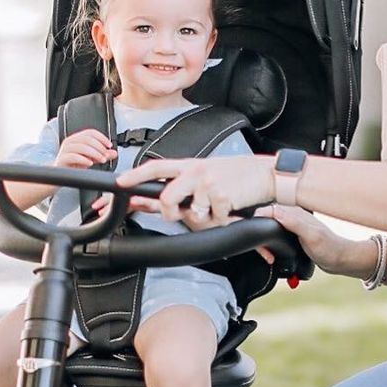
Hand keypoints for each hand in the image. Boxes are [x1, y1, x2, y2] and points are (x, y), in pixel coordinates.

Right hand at [55, 128, 115, 169]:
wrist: (60, 174)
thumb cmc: (74, 164)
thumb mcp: (91, 159)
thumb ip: (102, 155)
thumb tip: (114, 153)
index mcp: (77, 138)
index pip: (91, 132)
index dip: (101, 137)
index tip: (109, 145)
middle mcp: (70, 142)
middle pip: (87, 139)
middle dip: (100, 147)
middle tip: (106, 156)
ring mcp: (65, 150)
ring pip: (81, 147)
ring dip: (94, 153)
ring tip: (101, 160)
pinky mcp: (62, 159)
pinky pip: (73, 156)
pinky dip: (83, 159)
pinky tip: (90, 164)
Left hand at [115, 154, 274, 227]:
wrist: (267, 175)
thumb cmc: (238, 176)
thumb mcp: (208, 174)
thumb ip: (184, 186)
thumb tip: (159, 201)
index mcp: (190, 166)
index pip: (156, 167)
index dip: (135, 175)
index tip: (119, 183)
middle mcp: (196, 171)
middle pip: (167, 198)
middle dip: (170, 213)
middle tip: (181, 216)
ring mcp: (208, 184)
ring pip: (192, 214)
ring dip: (206, 219)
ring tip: (219, 210)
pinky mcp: (222, 196)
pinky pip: (215, 220)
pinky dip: (225, 221)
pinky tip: (232, 209)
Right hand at [255, 203, 353, 273]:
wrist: (341, 259)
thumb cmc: (330, 249)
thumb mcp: (312, 236)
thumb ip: (294, 222)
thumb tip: (274, 212)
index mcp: (295, 212)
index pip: (266, 211)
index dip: (257, 224)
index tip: (258, 240)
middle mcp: (292, 216)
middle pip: (264, 219)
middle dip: (259, 237)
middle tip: (266, 254)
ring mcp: (291, 225)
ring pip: (267, 227)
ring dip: (264, 243)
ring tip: (269, 256)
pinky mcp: (292, 234)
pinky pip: (274, 235)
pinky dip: (270, 246)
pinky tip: (273, 255)